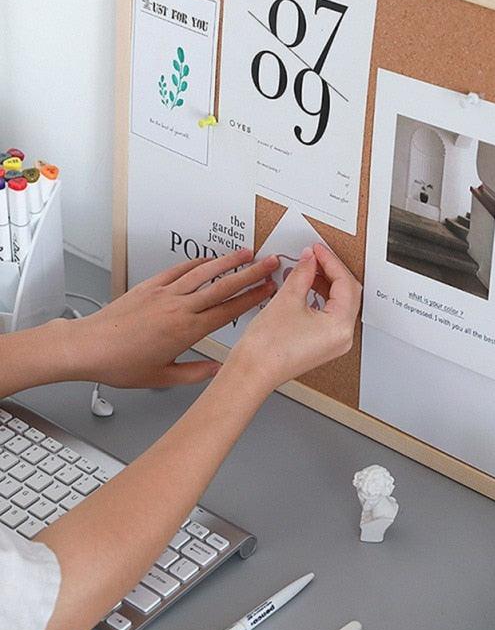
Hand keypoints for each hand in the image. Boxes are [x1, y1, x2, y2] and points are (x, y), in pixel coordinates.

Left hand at [68, 249, 277, 387]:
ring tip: (247, 253)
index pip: (229, 309)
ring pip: (204, 272)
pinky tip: (209, 260)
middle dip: (251, 272)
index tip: (270, 288)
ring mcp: (165, 293)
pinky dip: (197, 263)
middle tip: (270, 263)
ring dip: (228, 261)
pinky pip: (180, 270)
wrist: (88, 347)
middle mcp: (179, 308)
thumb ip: (195, 373)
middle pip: (224, 285)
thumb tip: (217, 370)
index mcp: (187, 330)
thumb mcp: (162, 377)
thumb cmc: (120, 363)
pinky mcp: (150, 286)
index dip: (253, 297)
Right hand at [223, 243, 361, 391]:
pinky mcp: (324, 344)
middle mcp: (343, 337)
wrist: (251, 372)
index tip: (317, 250)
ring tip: (307, 269)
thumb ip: (303, 273)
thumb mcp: (287, 299)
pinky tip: (305, 286)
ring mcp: (334, 342)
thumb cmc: (266, 349)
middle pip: (347, 293)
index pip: (345, 284)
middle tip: (314, 256)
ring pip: (339, 303)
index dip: (330, 262)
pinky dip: (320, 297)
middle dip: (330, 271)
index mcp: (340, 326)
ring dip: (324, 283)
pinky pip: (330, 314)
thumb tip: (309, 259)